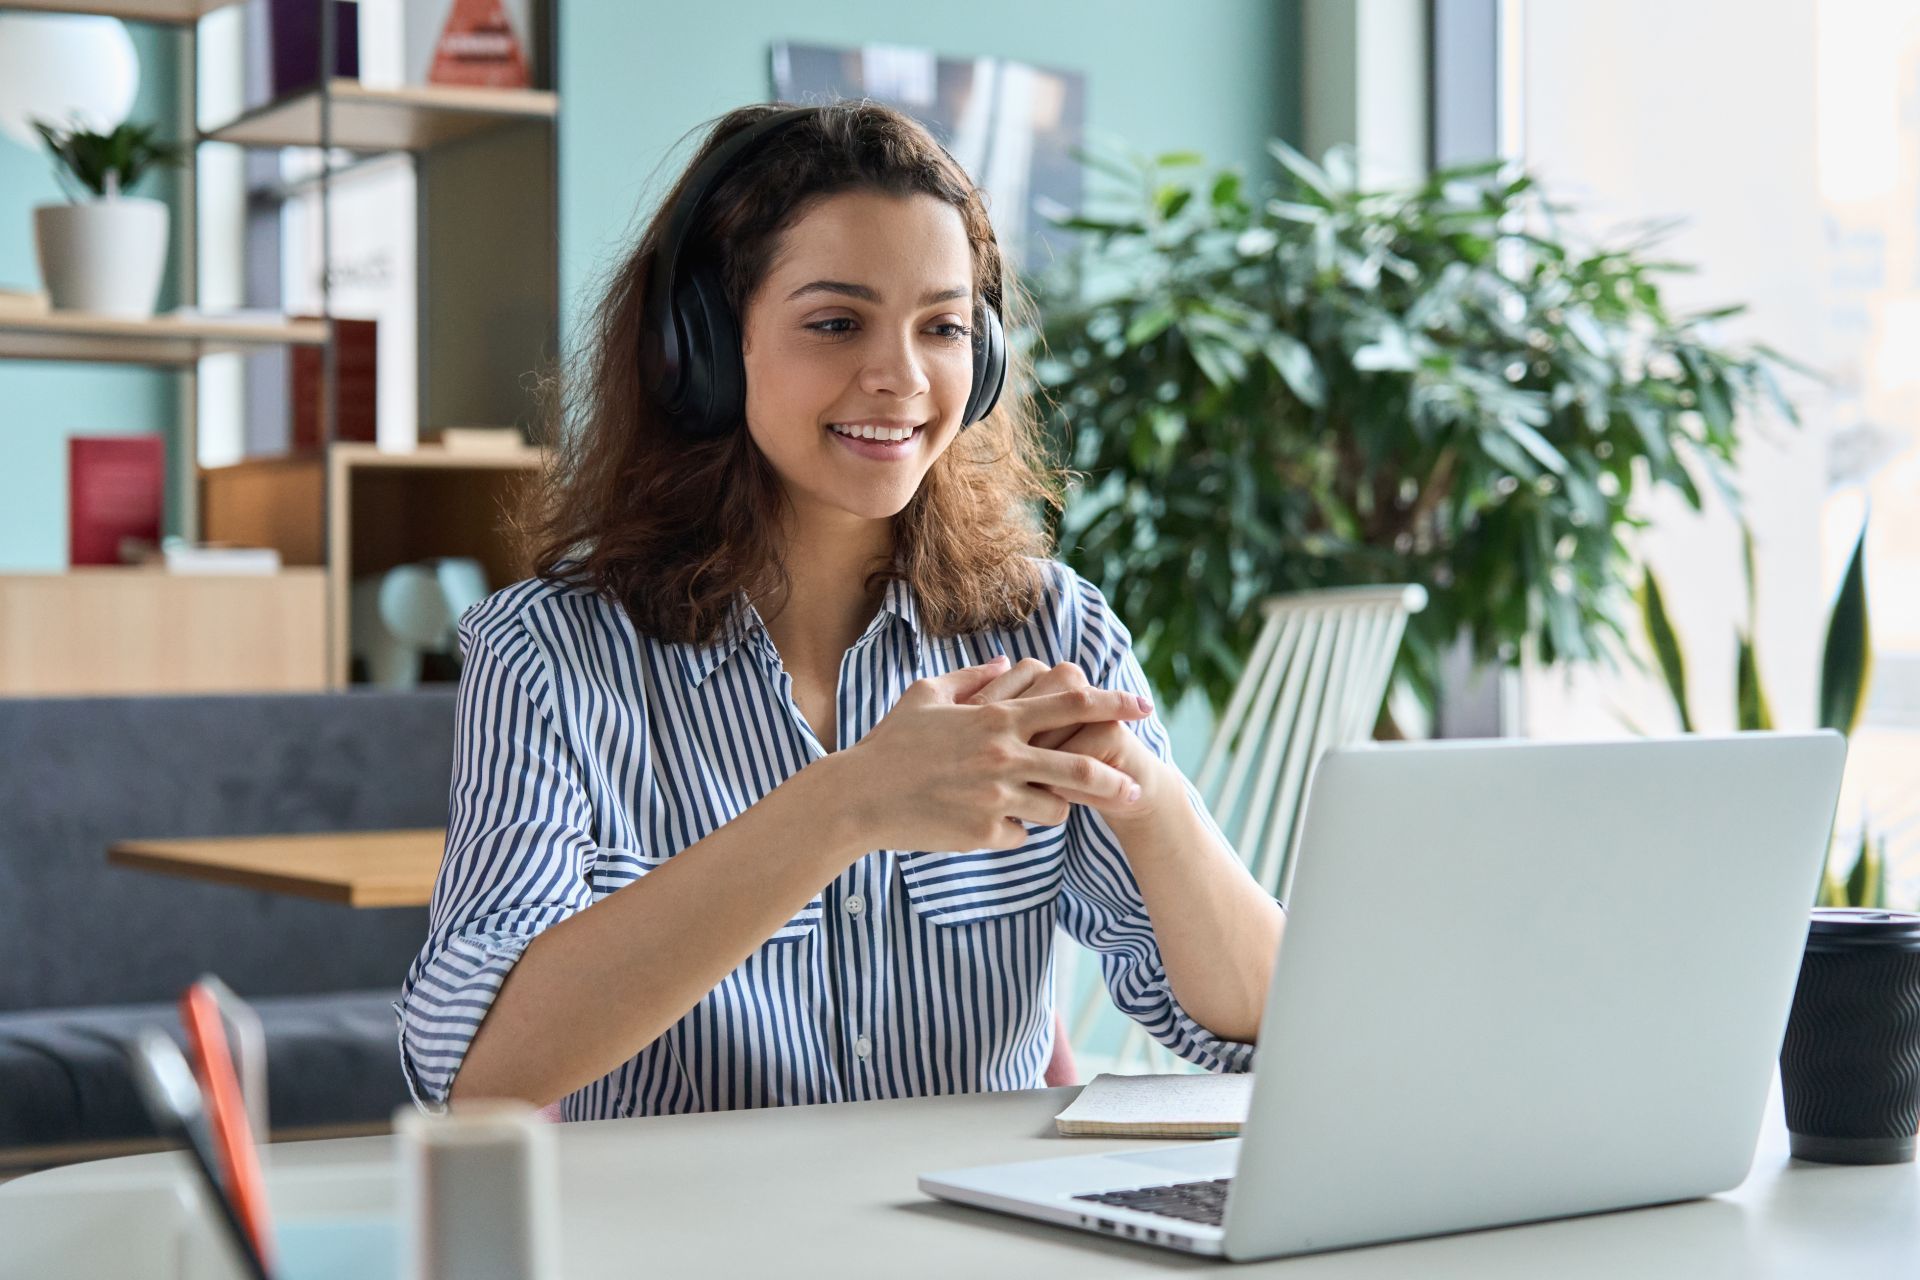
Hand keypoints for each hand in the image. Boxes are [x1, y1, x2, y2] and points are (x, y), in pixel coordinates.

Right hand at [839, 655, 1152, 851]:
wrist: (859, 797)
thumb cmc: (891, 743)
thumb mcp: (926, 695)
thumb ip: (971, 678)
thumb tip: (1006, 662)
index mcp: (995, 718)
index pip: (1070, 704)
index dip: (1112, 703)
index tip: (1142, 706)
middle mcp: (1003, 756)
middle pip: (1082, 766)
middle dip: (1115, 777)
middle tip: (1135, 786)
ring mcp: (996, 798)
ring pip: (1057, 809)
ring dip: (1055, 808)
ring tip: (1034, 805)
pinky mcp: (985, 833)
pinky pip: (1020, 836)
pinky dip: (1012, 831)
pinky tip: (986, 824)